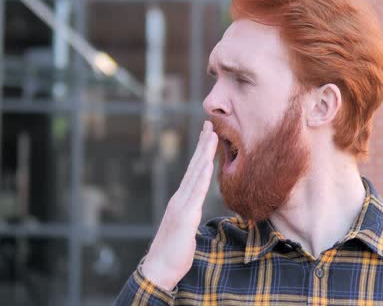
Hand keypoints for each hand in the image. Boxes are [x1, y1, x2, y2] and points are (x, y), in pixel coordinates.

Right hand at [142, 121, 217, 289]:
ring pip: (195, 174)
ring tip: (212, 136)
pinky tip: (208, 163)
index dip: (202, 153)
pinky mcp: (184, 216)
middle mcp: (180, 198)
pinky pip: (195, 193)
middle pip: (194, 166)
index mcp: (182, 200)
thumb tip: (195, 208)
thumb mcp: (187, 227)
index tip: (209, 135)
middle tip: (210, 124)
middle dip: (203, 144)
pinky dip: (202, 176)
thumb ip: (191, 214)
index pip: (194, 172)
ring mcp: (181, 205)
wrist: (160, 268)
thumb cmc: (175, 250)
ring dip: (204, 153)